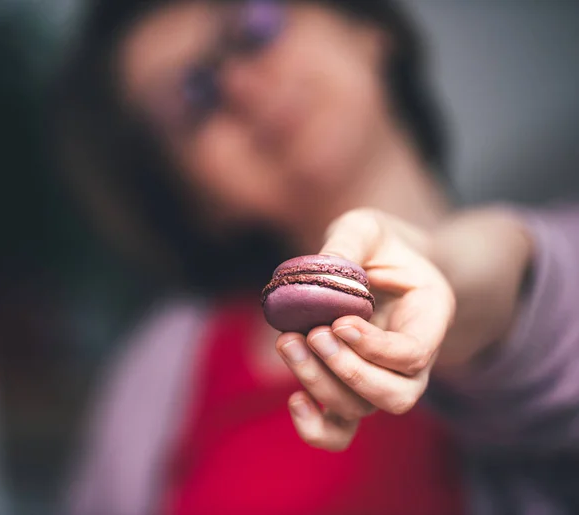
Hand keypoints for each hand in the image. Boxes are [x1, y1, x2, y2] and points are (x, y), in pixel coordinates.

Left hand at [275, 209, 454, 450]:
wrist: (377, 263)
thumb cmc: (376, 243)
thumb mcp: (366, 228)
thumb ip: (349, 243)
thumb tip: (318, 271)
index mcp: (429, 315)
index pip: (415, 353)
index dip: (375, 347)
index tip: (339, 322)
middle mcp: (413, 357)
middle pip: (395, 395)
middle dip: (350, 372)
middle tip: (314, 334)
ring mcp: (382, 377)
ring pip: (363, 409)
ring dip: (321, 384)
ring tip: (288, 343)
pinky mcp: (350, 388)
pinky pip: (340, 430)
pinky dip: (316, 427)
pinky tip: (294, 398)